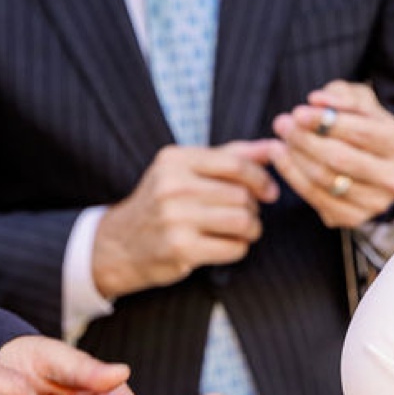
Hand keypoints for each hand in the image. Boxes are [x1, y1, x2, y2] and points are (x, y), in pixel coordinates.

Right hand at [91, 141, 279, 299]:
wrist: (120, 244)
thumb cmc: (162, 203)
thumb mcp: (186, 171)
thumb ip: (230, 156)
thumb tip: (273, 146)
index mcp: (175, 159)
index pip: (235, 163)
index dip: (261, 178)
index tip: (269, 191)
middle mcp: (172, 185)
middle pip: (242, 195)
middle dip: (252, 208)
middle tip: (244, 215)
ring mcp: (175, 217)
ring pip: (243, 221)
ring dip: (251, 229)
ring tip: (241, 231)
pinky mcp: (180, 248)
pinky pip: (234, 247)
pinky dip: (238, 248)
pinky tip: (225, 246)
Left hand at [271, 81, 393, 228]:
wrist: (374, 164)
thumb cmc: (366, 126)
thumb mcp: (361, 102)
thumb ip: (342, 96)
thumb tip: (317, 100)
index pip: (362, 132)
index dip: (326, 122)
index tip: (298, 112)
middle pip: (340, 158)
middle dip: (305, 139)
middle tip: (282, 124)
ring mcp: (377, 203)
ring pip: (324, 179)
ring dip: (294, 156)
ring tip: (279, 138)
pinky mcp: (354, 218)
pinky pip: (315, 197)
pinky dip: (292, 176)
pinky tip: (281, 158)